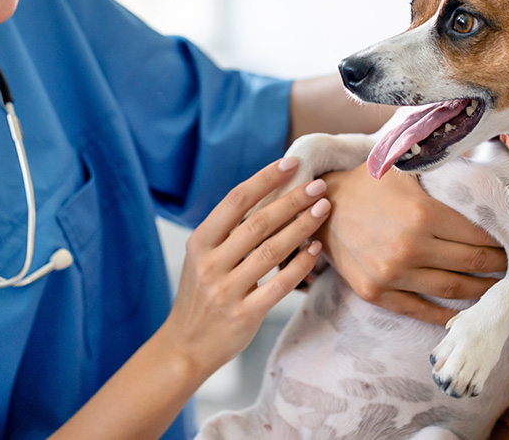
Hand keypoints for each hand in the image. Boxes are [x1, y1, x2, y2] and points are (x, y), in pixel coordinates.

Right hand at [162, 158, 329, 376]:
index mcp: (200, 242)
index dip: (264, 178)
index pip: (235, 200)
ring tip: (323, 209)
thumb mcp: (202, 257)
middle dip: (292, 200)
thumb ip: (227, 231)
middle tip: (318, 186)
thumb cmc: (201, 294)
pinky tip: (315, 248)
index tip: (290, 163)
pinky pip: (280, 284)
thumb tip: (268, 192)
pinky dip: (301, 264)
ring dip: (302, 226)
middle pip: (258, 222)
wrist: (185, 346)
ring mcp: (226, 290)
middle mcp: (211, 263)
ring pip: (272, 250)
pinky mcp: (244, 314)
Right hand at [318, 163, 505, 325]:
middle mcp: (410, 247)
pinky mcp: (377, 293)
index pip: (477, 234)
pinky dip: (447, 316)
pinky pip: (421, 310)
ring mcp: (392, 273)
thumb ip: (439, 164)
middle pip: (472, 263)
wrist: (320, 210)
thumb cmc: (366, 184)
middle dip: (498, 266)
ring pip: (453, 290)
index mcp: (422, 213)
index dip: (500, 240)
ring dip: (481, 292)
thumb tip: (481, 152)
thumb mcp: (402, 167)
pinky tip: (464, 315)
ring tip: (497, 289)